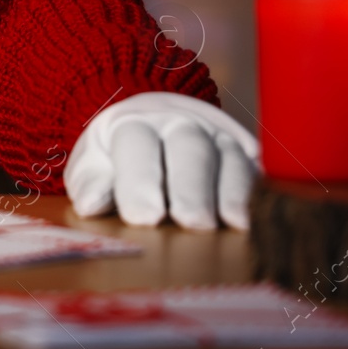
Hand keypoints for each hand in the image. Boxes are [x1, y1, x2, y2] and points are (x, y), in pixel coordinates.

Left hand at [64, 91, 258, 229]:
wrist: (157, 123)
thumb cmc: (118, 155)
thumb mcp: (94, 163)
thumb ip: (91, 182)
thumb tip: (90, 206)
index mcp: (134, 123)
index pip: (137, 145)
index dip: (139, 181)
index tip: (142, 217)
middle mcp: (182, 125)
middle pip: (190, 150)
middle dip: (191, 187)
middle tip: (191, 222)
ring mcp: (219, 140)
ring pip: (230, 160)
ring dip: (231, 193)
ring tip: (231, 224)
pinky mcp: (248, 160)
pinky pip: (257, 174)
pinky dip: (256, 197)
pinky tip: (255, 222)